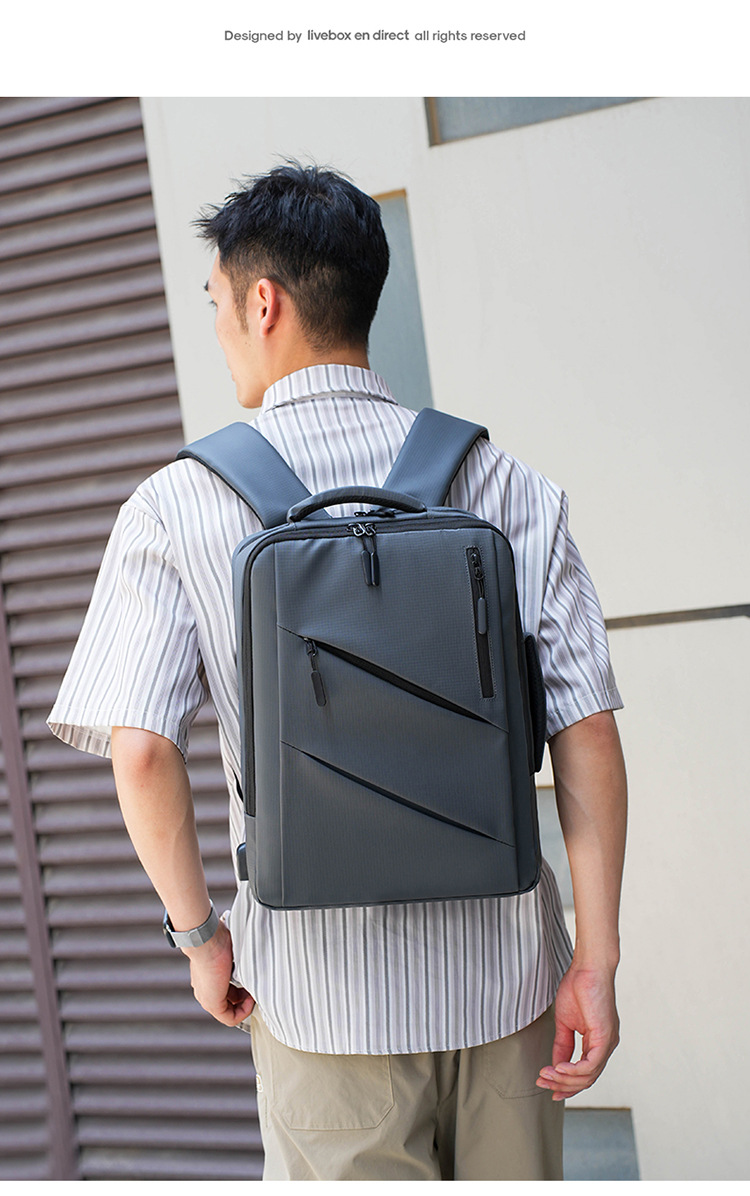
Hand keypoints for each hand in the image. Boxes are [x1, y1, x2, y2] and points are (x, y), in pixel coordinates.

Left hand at [183, 920, 255, 1026]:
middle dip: (244, 998)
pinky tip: (251, 999)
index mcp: (207, 980)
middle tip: (254, 988)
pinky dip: (243, 1012)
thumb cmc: (216, 939)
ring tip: (253, 992)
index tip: (250, 981)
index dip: (241, 991)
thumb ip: (235, 961)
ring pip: (229, 1011)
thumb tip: (247, 960)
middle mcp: (205, 991)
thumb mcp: (228, 953)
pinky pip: (230, 1018)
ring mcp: (207, 998)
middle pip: (228, 1003)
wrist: (205, 940)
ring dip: (245, 1004)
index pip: (226, 992)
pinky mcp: (212, 1003)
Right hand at [536, 960, 619, 1100]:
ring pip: (588, 1076)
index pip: (585, 1073)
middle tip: (542, 1082)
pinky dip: (573, 1070)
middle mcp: (606, 1046)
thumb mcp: (565, 1022)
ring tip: (546, 1074)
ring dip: (564, 1079)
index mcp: (598, 1042)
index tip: (547, 1086)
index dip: (566, 1084)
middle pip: (586, 1079)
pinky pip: (590, 1064)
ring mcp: (607, 1043)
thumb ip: (562, 1044)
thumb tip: (555, 1065)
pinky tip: (558, 1068)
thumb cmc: (578, 987)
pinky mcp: (605, 1037)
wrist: (588, 968)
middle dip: (562, 1085)